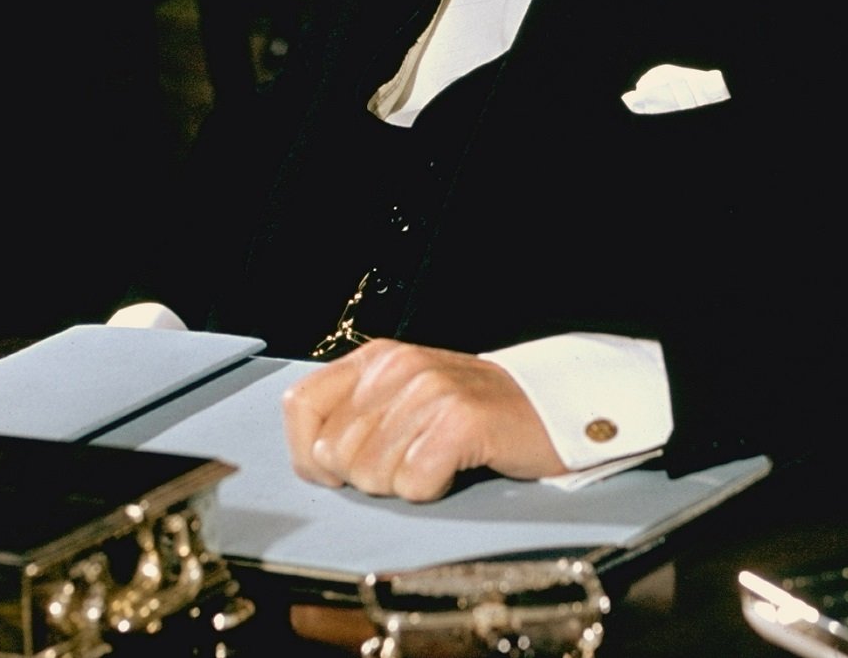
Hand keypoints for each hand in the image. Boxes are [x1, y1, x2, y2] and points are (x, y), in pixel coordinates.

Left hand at [281, 339, 565, 500]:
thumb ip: (356, 419)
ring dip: (402, 484)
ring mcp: (429, 389)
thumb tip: (312, 460)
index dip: (309, 454)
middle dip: (365, 477)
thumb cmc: (471, 414)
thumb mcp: (403, 402)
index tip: (341, 472)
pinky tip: (454, 468)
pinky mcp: (459, 420)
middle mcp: (397, 365)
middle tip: (409, 461)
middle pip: (333, 453)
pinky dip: (432, 489)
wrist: (548, 407)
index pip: (299, 405)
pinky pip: (413, 483)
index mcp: (376, 358)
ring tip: (435, 460)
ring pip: (370, 475)